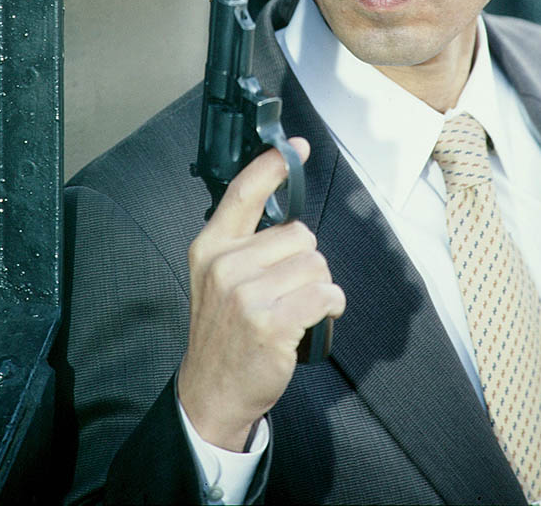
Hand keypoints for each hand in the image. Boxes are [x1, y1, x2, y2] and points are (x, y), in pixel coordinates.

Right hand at [177, 138, 345, 451]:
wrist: (211, 392)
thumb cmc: (224, 333)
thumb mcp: (215, 278)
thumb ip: (243, 244)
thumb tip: (288, 218)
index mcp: (210, 248)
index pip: (243, 193)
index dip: (271, 167)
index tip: (294, 147)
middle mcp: (225, 265)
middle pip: (299, 234)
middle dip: (305, 261)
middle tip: (286, 290)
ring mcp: (247, 294)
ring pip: (316, 264)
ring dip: (318, 286)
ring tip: (296, 308)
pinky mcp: (272, 322)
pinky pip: (325, 294)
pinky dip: (330, 306)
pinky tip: (314, 319)